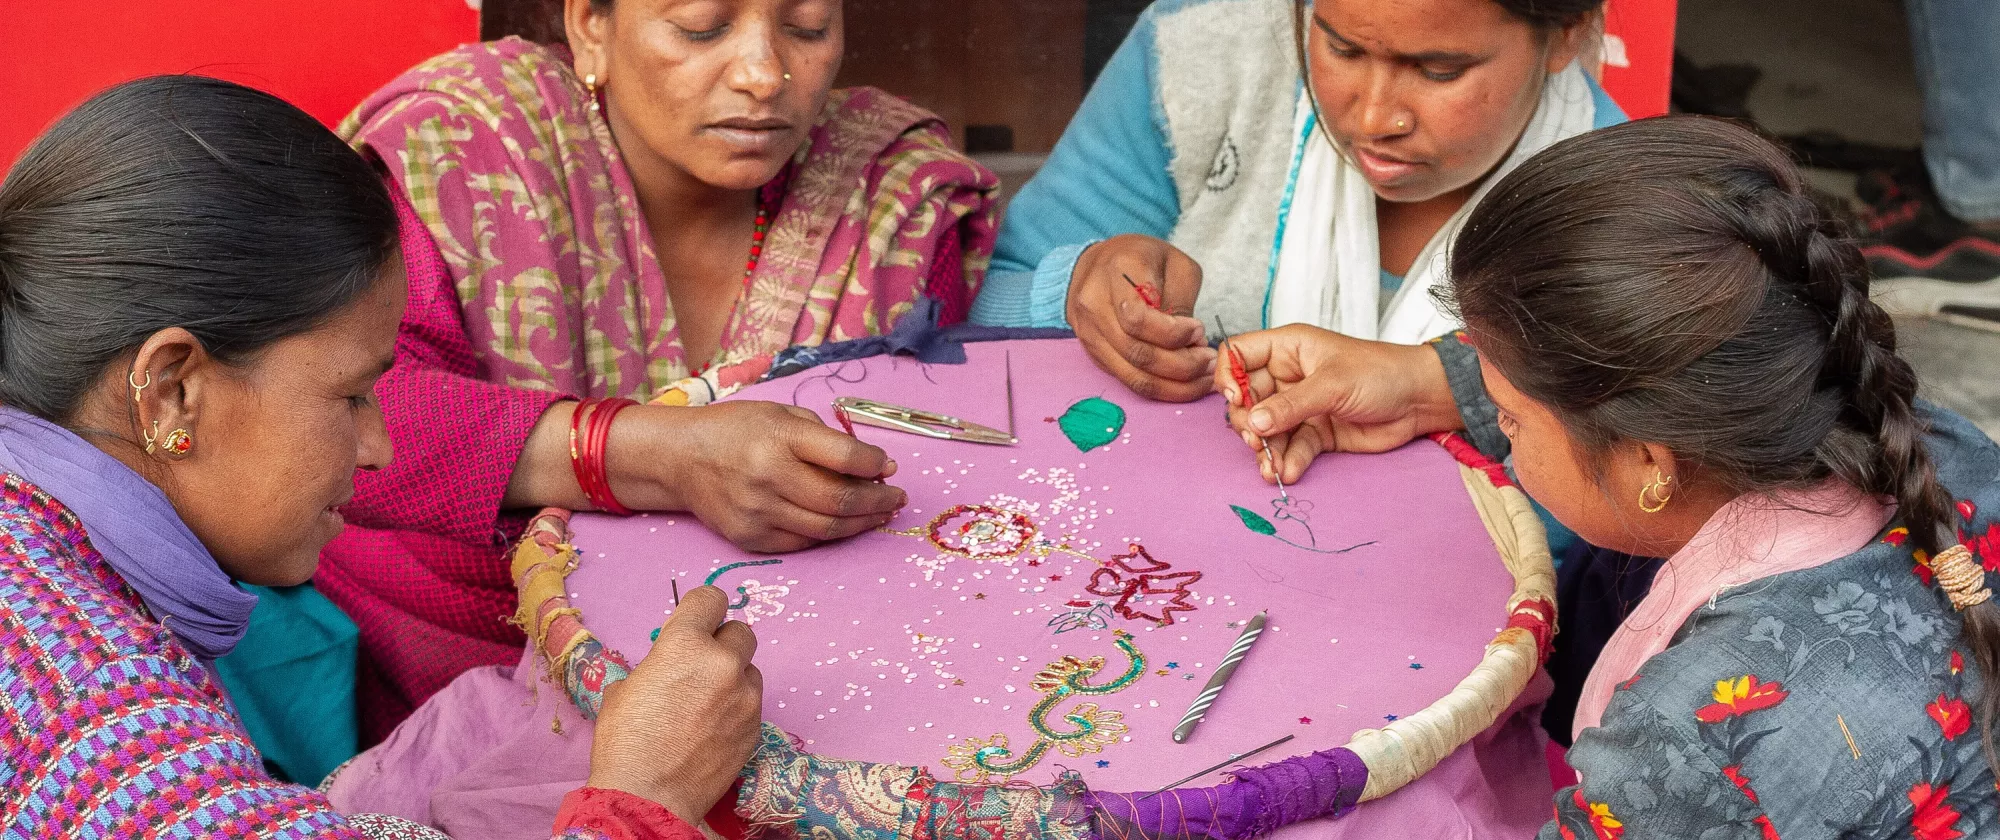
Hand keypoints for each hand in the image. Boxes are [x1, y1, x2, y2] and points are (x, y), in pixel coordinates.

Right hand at [504, 401, 906, 552]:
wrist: (680, 457)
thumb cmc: (737, 430)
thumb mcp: (780, 414)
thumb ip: (824, 437)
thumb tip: (874, 466)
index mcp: (779, 437)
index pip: (844, 457)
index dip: (875, 465)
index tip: (890, 467)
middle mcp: (768, 475)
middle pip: (839, 500)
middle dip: (878, 502)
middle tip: (897, 500)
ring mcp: (758, 511)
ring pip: (827, 528)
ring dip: (862, 523)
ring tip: (879, 514)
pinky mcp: (750, 537)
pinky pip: (804, 542)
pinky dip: (830, 534)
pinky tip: (845, 523)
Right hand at [587, 585, 762, 823]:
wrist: (648, 797)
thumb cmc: (626, 743)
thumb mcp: (626, 689)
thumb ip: (658, 664)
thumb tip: (668, 665)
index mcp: (685, 644)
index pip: (711, 599)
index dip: (703, 608)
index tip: (699, 619)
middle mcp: (722, 663)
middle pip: (740, 631)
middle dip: (723, 642)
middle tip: (703, 663)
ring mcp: (745, 697)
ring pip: (750, 670)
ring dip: (733, 677)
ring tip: (707, 703)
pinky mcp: (756, 727)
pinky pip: (752, 703)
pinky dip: (737, 708)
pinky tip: (713, 728)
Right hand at [1067, 234, 1216, 401]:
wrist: (1098, 264)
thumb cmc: (1143, 260)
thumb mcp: (1175, 264)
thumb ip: (1182, 300)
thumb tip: (1191, 345)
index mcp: (1117, 272)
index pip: (1138, 318)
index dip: (1173, 334)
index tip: (1199, 329)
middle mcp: (1094, 304)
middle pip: (1137, 353)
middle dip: (1181, 365)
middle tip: (1209, 361)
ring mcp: (1090, 332)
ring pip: (1133, 376)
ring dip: (1174, 385)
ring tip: (1203, 377)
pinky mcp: (1094, 353)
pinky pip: (1128, 381)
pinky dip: (1161, 388)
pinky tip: (1184, 382)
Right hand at [1214, 325, 1460, 483]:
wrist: (1419, 401)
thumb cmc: (1381, 373)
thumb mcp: (1333, 383)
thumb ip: (1291, 405)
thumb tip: (1255, 422)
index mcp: (1288, 349)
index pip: (1239, 354)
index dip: (1229, 376)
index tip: (1236, 399)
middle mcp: (1288, 376)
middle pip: (1247, 399)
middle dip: (1248, 422)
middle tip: (1256, 439)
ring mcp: (1300, 406)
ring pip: (1266, 429)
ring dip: (1265, 450)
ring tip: (1271, 467)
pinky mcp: (1315, 433)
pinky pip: (1289, 448)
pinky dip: (1286, 462)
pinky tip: (1288, 473)